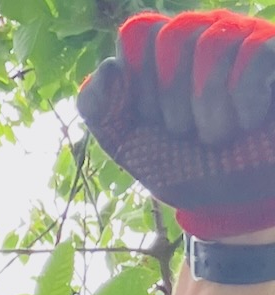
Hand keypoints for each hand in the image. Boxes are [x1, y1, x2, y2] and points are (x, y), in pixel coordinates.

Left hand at [77, 10, 274, 238]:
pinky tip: (247, 123)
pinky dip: (243, 101)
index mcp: (161, 52)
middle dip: (171, 99)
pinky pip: (255, 54)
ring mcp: (244, 39)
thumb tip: (110, 67)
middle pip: (174, 35)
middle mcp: (203, 33)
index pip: (138, 33)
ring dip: (208, 107)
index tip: (151, 119)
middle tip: (184, 132)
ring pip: (213, 43)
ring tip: (218, 135)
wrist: (232, 201)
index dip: (138, 81)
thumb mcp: (127, 143)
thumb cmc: (181, 164)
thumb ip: (99, 108)